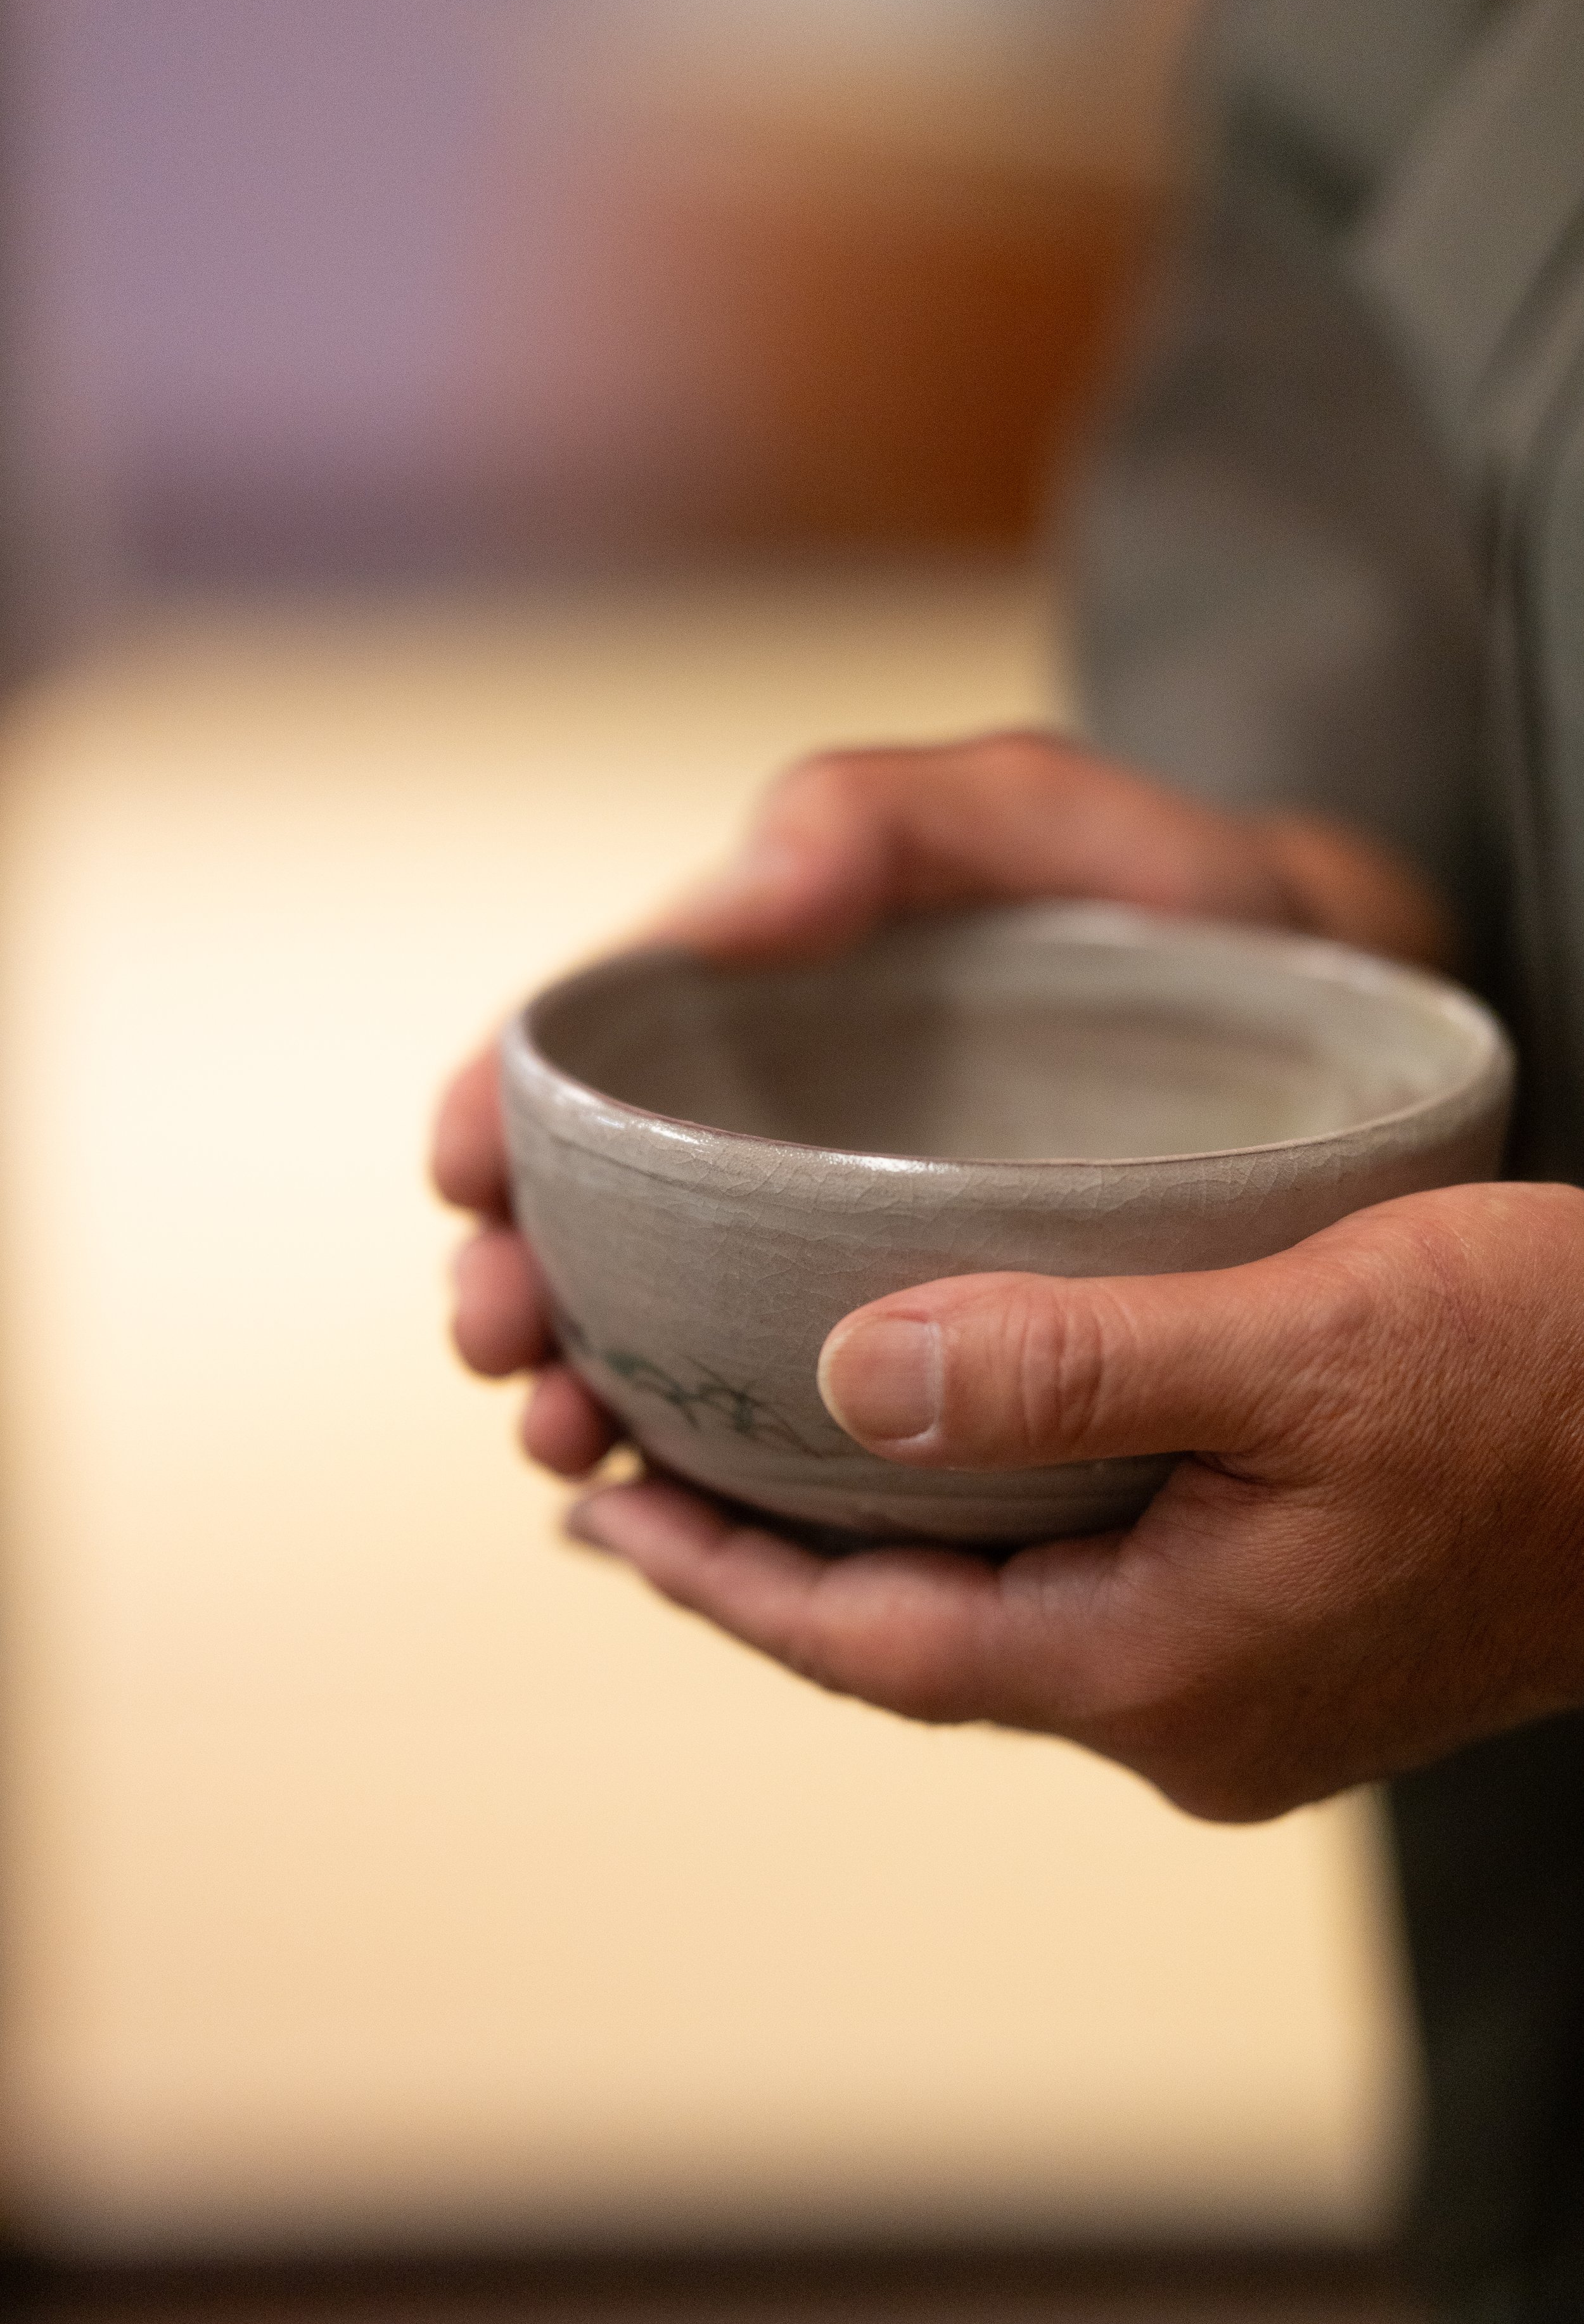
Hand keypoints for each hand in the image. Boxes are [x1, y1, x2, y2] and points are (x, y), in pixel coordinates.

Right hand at [435, 729, 1452, 1472]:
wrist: (1332, 1024)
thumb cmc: (1174, 901)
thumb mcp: (1040, 814)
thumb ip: (885, 814)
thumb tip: (730, 907)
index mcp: (784, 997)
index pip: (601, 1049)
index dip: (500, 1106)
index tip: (454, 1168)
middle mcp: (796, 1133)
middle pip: (607, 1212)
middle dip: (520, 1277)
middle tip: (500, 1343)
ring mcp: (852, 1245)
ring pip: (676, 1329)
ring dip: (591, 1385)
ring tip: (566, 1440)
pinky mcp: (934, 1336)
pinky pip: (794, 1406)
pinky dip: (716, 1456)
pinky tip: (683, 1509)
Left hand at [567, 1183, 1583, 1821]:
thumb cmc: (1554, 1382)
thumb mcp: (1307, 1338)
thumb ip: (1072, 1365)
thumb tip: (849, 1375)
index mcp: (1165, 1671)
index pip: (870, 1644)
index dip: (718, 1577)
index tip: (593, 1509)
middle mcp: (1186, 1711)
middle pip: (911, 1643)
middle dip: (763, 1567)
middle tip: (634, 1473)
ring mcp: (1242, 1684)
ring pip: (991, 1615)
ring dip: (868, 1546)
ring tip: (753, 1459)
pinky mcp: (1285, 1630)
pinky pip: (1077, 1589)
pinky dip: (981, 1526)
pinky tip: (951, 1454)